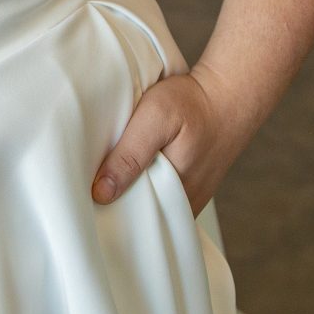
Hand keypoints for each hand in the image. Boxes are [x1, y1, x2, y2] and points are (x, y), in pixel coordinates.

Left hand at [89, 63, 249, 217]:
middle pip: (141, 216)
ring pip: (152, 206)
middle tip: (87, 192)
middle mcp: (185, 203)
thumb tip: (102, 194)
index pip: (134, 220)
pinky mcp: (191, 186)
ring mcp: (190, 196)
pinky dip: (144, 186)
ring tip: (103, 181)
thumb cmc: (192, 103)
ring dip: (130, 195)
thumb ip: (129, 155)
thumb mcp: (155, 119)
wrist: (230, 93)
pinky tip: (128, 172)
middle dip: (115, 207)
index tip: (83, 204)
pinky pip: (162, 196)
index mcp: (176, 194)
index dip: (107, 213)